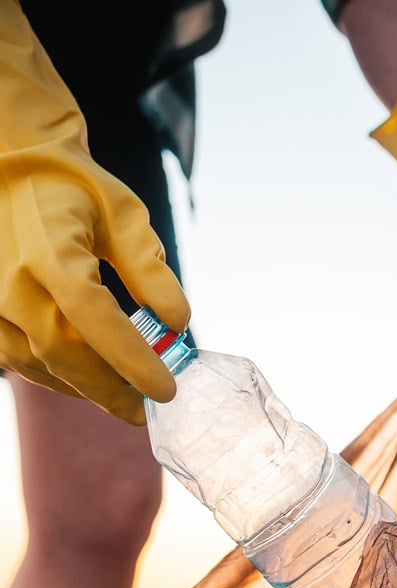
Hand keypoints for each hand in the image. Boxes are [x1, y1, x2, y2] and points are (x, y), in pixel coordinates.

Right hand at [0, 0, 189, 422]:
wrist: (11, 167)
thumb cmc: (75, 187)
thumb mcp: (124, 215)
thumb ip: (149, 268)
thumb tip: (178, 322)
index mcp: (50, 249)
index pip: (94, 316)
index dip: (131, 359)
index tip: (167, 390)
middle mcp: (11, 279)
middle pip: (63, 352)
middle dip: (110, 389)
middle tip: (147, 411)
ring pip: (38, 363)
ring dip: (84, 388)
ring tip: (124, 399)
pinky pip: (16, 358)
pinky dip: (55, 376)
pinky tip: (87, 382)